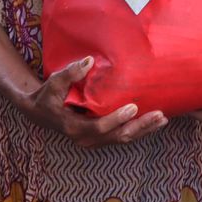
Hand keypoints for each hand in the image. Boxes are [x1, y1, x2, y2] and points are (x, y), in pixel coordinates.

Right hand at [19, 56, 166, 147]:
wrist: (39, 111)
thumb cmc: (47, 95)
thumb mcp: (54, 82)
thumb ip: (71, 73)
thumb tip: (89, 61)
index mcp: (74, 127)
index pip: (99, 127)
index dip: (117, 119)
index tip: (133, 107)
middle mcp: (85, 138)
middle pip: (117, 136)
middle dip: (140, 127)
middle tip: (159, 115)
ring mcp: (93, 140)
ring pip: (122, 139)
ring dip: (143, 130)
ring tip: (162, 119)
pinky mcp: (99, 137)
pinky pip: (121, 136)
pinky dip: (137, 130)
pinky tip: (153, 122)